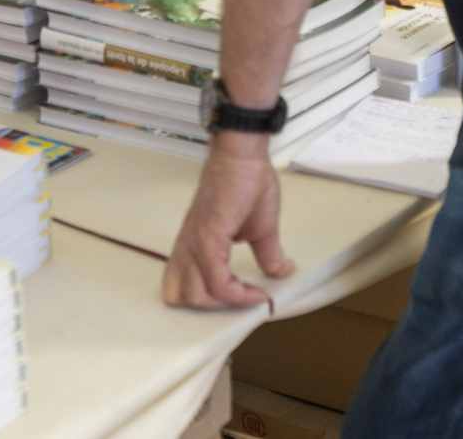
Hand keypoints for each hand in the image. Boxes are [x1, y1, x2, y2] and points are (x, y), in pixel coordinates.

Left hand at [162, 134, 294, 308]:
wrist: (243, 156)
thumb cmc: (246, 181)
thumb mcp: (260, 228)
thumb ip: (267, 254)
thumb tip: (282, 271)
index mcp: (194, 241)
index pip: (183, 283)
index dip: (211, 299)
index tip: (247, 297)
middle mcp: (189, 243)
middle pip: (180, 295)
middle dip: (212, 306)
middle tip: (240, 298)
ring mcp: (196, 241)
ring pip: (195, 294)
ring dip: (225, 303)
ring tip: (250, 295)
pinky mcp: (208, 238)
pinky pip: (217, 281)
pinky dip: (238, 294)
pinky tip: (257, 291)